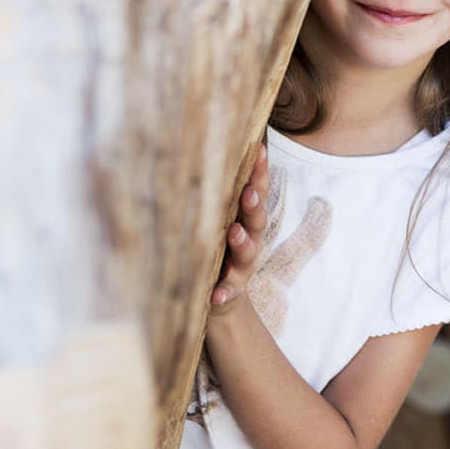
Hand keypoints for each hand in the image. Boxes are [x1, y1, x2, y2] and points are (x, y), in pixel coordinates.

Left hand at [211, 141, 268, 313]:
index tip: (259, 149)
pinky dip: (225, 293)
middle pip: (256, 220)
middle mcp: (250, 241)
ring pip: (247, 254)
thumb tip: (189, 154)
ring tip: (235, 233)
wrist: (222, 299)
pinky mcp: (230, 291)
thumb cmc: (216, 250)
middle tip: (248, 192)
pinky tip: (216, 296)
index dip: (259, 172)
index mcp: (246, 221)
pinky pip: (229, 292)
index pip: (256, 192)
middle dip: (254, 205)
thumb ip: (213, 197)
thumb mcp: (216, 221)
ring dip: (243, 243)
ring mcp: (242, 267)